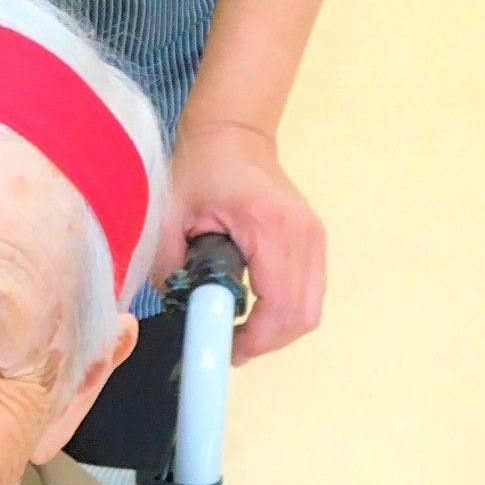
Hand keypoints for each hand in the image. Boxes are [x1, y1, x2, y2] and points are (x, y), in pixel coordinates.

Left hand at [152, 121, 325, 363]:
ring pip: (309, 310)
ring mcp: (314, 238)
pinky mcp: (314, 243)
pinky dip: (285, 315)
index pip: (279, 303)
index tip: (225, 349)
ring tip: (240, 332)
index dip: (255, 339)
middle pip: (301, 315)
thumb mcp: (169, 215)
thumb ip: (171, 266)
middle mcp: (302, 233)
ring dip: (276, 332)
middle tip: (229, 346)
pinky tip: (256, 313)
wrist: (234, 135)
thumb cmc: (200, 170)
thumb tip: (182, 313)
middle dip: (265, 342)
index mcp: (268, 224)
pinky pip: (310, 295)